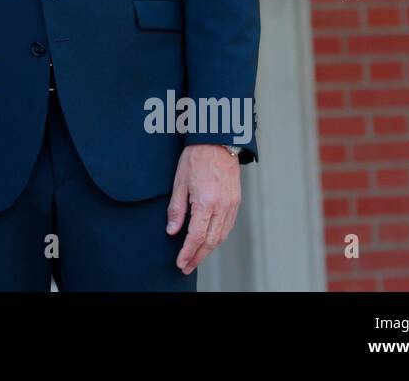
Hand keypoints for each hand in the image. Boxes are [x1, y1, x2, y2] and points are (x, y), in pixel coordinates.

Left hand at [166, 144, 240, 274]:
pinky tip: (210, 241)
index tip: (181, 262)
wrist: (217, 141)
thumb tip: (172, 230)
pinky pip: (228, 226)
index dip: (188, 252)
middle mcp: (222, 206)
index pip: (196, 236)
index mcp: (206, 202)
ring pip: (221, 236)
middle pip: (210, 241)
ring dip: (209, 250)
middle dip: (198, 256)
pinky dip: (218, 237)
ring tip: (196, 257)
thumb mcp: (179, 181)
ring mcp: (231, 205)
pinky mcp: (236, 201)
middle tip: (187, 266)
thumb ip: (176, 208)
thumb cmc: (196, 157)